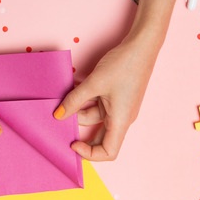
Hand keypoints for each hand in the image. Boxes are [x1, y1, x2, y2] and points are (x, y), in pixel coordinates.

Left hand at [55, 39, 156, 160]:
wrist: (141, 46)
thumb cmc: (124, 65)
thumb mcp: (94, 83)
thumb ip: (74, 101)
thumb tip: (58, 115)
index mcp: (120, 121)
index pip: (108, 152)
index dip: (90, 154)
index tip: (73, 143)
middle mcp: (122, 118)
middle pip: (101, 139)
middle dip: (81, 135)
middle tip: (63, 127)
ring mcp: (119, 108)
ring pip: (96, 119)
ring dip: (79, 113)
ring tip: (64, 100)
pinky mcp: (117, 98)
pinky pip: (99, 107)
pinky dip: (86, 102)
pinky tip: (74, 91)